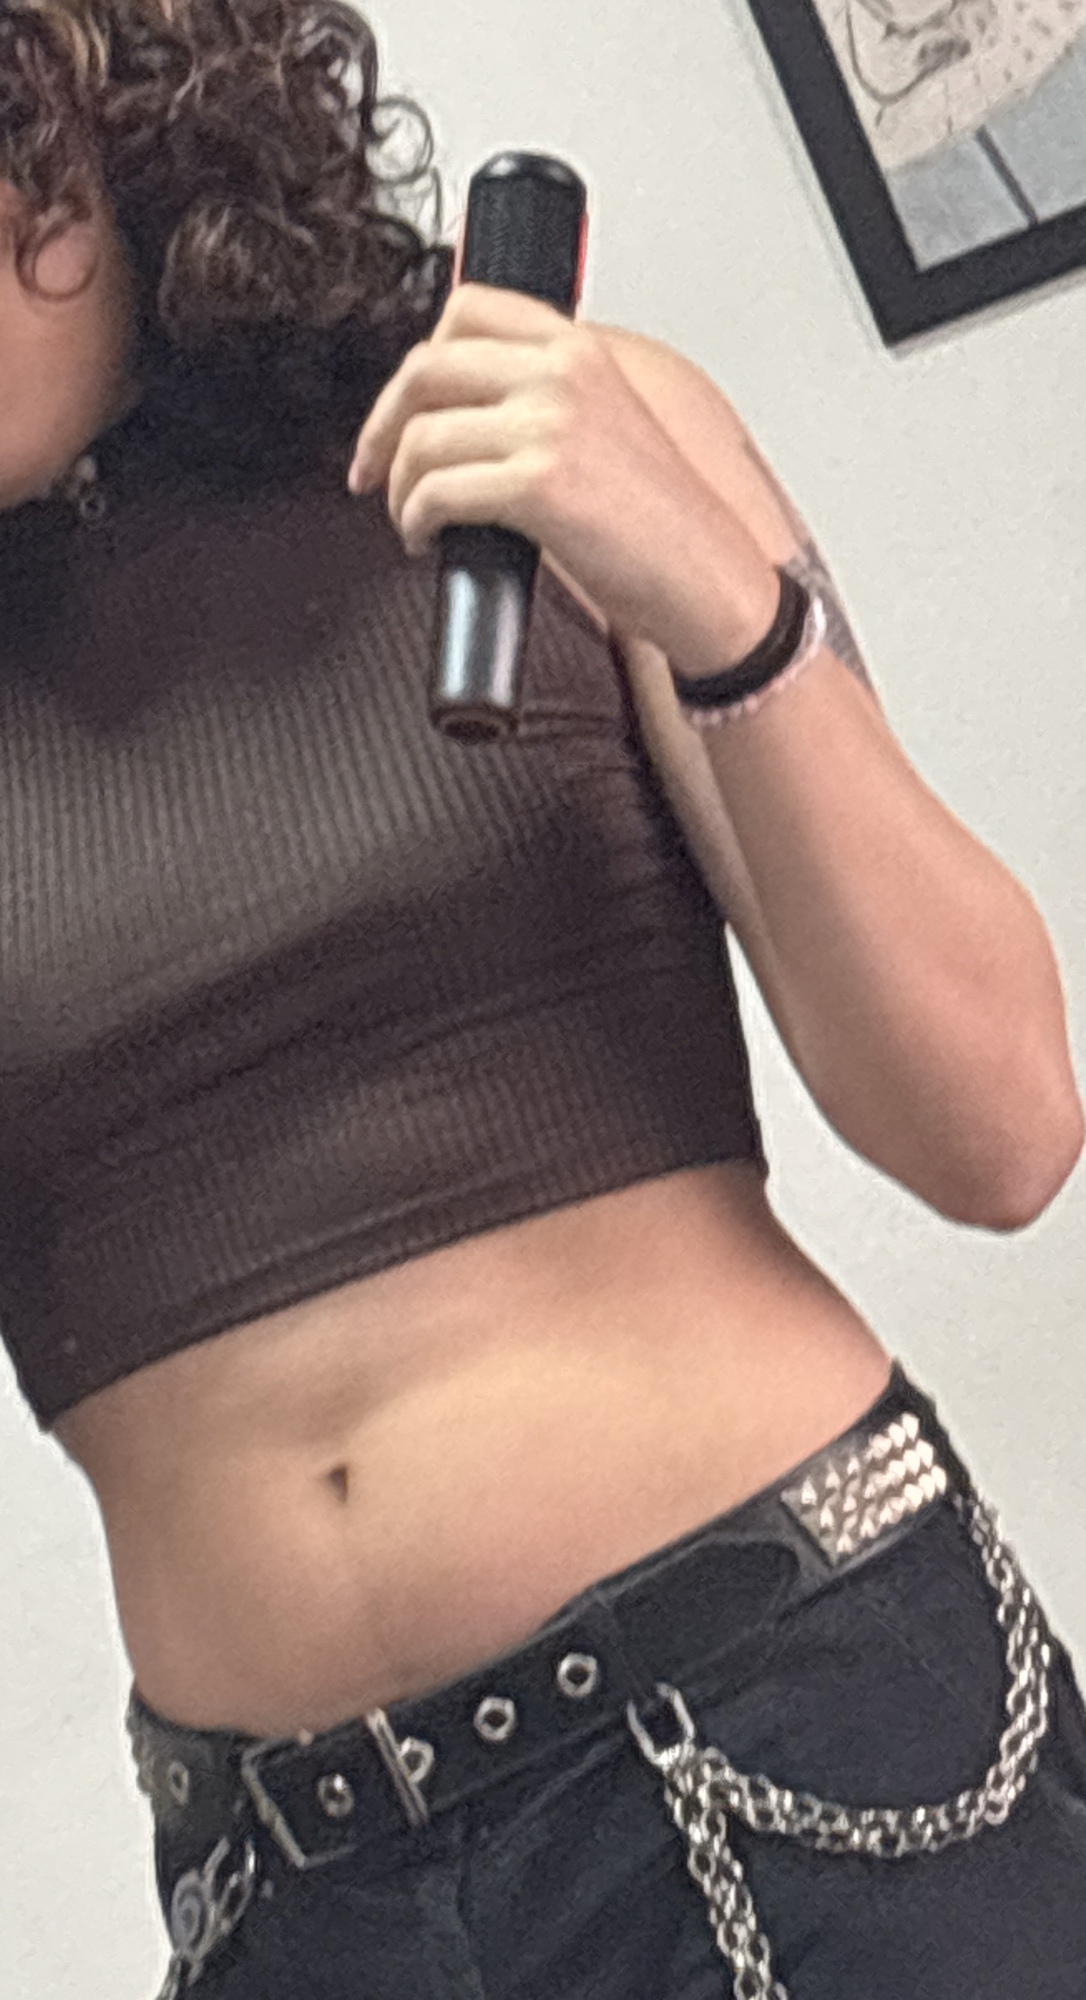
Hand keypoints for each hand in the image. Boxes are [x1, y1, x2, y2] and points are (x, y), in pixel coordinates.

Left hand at [347, 284, 776, 668]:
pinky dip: (414, 521)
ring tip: (413, 519)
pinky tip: (428, 539)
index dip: (416, 365)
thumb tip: (468, 414)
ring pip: (421, 437)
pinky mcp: (538, 486)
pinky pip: (435, 492)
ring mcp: (550, 426)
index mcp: (579, 348)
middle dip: (381, 427)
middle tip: (373, 469)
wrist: (707, 577)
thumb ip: (545, 400)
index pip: (467, 309)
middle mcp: (562, 374)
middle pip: (425, 369)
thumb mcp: (609, 424)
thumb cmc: (663, 520)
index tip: (402, 409)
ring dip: (398, 487)